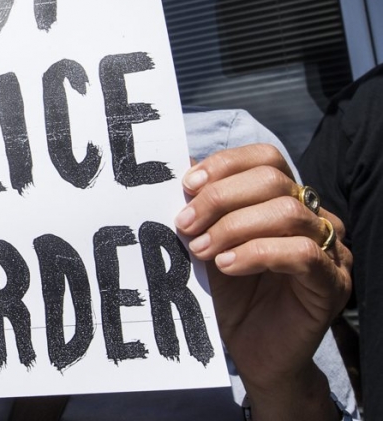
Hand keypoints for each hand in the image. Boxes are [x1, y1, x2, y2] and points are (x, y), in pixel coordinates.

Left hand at [174, 144, 351, 419]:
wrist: (253, 352)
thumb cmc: (231, 294)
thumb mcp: (209, 241)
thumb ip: (200, 207)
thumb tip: (176, 167)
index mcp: (285, 198)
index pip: (266, 158)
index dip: (225, 164)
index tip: (187, 184)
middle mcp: (314, 216)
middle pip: (273, 179)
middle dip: (220, 197)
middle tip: (185, 223)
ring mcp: (329, 248)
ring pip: (287, 212)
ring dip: (234, 226)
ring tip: (201, 249)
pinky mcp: (332, 282)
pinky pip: (300, 252)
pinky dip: (256, 253)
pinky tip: (226, 266)